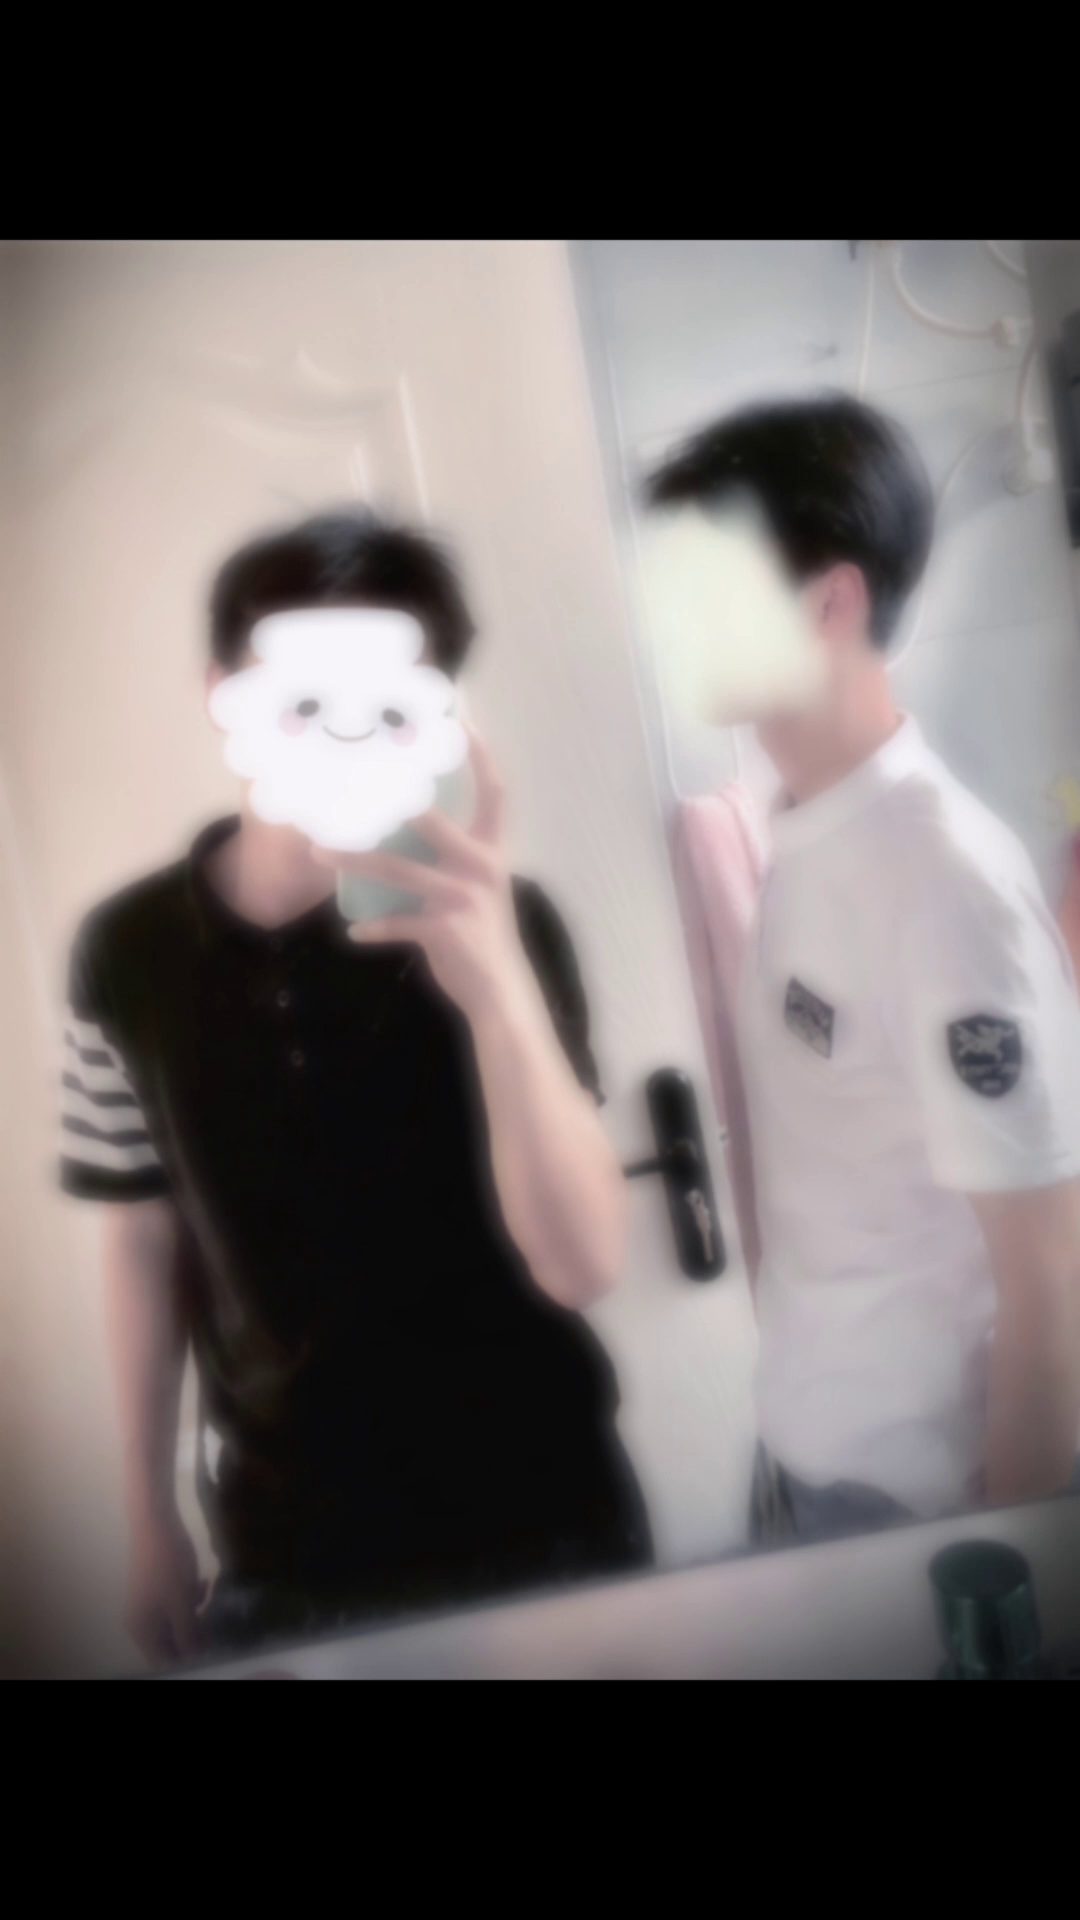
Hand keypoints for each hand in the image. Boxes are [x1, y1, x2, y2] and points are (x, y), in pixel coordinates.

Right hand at [126, 1509, 206, 1669]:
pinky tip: (202, 1580)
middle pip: (172, 1641)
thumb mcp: (181, 1603)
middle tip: (214, 1619)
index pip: (165, 1660)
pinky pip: (176, 1603)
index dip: (189, 1657)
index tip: (211, 1647)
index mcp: (142, 1630)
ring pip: (177, 1621)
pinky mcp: (157, 1587)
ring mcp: (148, 1603)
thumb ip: (189, 1635)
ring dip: (195, 1611)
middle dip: (195, 1632)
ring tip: (205, 1591)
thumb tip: (196, 1658)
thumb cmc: (167, 1564)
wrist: (154, 1521)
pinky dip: (190, 1596)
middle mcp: (142, 1621)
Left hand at [317, 729, 537, 1025]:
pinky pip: (397, 924)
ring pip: (398, 871)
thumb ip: (453, 861)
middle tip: (354, 784)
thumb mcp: (479, 890)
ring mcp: (462, 899)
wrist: (500, 990)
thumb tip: (405, 834)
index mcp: (492, 852)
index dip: (481, 758)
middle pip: (432, 822)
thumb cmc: (483, 935)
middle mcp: (480, 868)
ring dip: (353, 862)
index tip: (464, 723)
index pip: (494, 794)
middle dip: (395, 803)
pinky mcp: (444, 931)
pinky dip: (373, 929)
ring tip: (319, 853)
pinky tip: (353, 933)